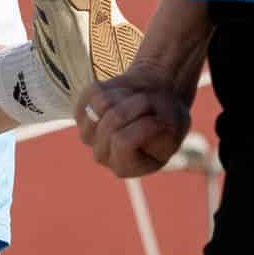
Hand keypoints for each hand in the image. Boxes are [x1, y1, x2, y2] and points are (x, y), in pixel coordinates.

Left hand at [75, 62, 190, 178]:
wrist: (159, 100)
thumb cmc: (168, 117)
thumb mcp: (172, 124)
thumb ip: (149, 125)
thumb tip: (117, 113)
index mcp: (125, 168)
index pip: (123, 142)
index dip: (145, 123)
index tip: (159, 121)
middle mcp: (102, 155)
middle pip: (113, 119)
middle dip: (138, 104)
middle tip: (151, 104)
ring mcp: (88, 135)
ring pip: (102, 103)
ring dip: (127, 94)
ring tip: (137, 99)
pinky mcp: (81, 113)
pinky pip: (93, 92)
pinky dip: (113, 86)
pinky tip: (123, 95)